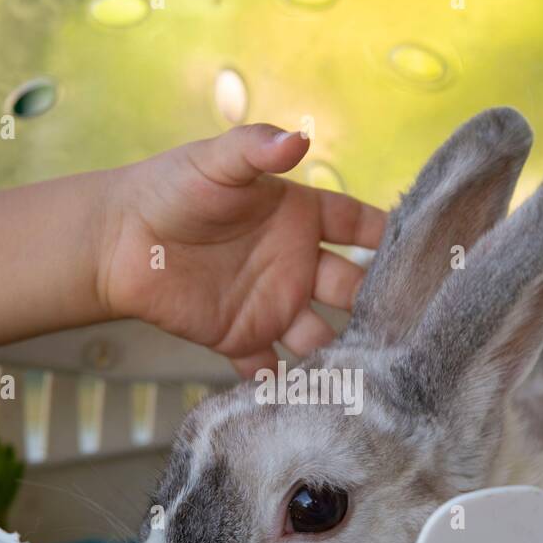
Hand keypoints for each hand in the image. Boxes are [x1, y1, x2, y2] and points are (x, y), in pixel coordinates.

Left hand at [97, 124, 386, 376]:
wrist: (117, 239)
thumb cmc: (171, 188)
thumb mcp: (217, 162)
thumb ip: (256, 149)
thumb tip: (298, 138)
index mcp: (301, 218)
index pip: (359, 227)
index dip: (388, 239)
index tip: (424, 255)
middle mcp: (296, 265)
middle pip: (351, 291)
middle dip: (375, 308)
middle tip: (404, 330)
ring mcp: (272, 305)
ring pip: (319, 337)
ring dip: (338, 356)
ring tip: (365, 377)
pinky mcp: (239, 339)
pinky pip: (270, 369)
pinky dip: (284, 388)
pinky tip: (305, 404)